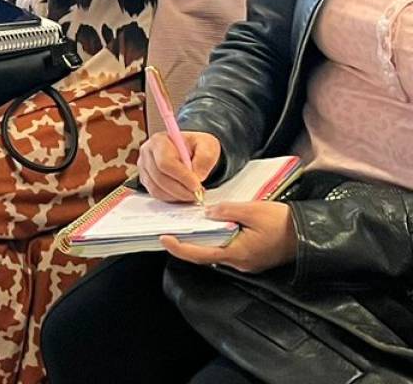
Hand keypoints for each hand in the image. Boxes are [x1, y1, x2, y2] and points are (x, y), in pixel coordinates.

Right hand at [139, 129, 221, 204]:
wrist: (189, 151)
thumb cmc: (195, 146)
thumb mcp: (207, 144)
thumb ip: (205, 157)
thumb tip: (197, 176)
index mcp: (159, 141)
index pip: (165, 162)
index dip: (181, 176)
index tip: (197, 185)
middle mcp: (147, 153)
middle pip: (160, 178)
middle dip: (181, 189)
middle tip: (197, 193)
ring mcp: (144, 167)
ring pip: (157, 189)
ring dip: (177, 195)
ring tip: (192, 193)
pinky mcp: (145, 179)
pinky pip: (156, 194)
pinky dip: (172, 197)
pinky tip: (183, 192)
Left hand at [161, 200, 296, 273]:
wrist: (309, 233)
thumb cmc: (283, 222)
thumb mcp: (252, 210)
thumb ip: (226, 211)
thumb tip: (208, 213)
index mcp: (238, 254)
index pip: (201, 255)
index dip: (180, 249)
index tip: (165, 240)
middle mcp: (240, 263)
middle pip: (207, 254)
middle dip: (189, 242)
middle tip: (172, 229)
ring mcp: (247, 262)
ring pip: (218, 251)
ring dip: (204, 239)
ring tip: (189, 225)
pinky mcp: (253, 257)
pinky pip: (229, 249)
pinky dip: (218, 239)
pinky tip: (213, 227)